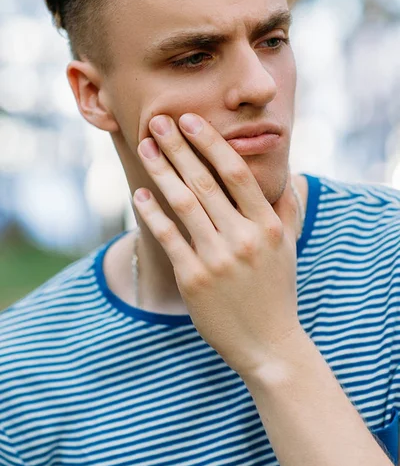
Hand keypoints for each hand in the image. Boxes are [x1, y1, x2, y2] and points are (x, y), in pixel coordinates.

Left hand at [133, 113, 299, 378]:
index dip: (211, 143)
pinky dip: (152, 213)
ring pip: (183, 203)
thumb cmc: (277, 291)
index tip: (191, 120)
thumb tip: (292, 176)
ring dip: (161, 171)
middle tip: (158, 122)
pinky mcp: (194, 279)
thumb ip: (289, 209)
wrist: (268, 344)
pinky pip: (168, 237)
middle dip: (178, 147)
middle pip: (204, 181)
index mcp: (266, 225)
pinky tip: (140, 194)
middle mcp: (242, 238)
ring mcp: (216, 259)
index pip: (236, 172)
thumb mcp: (289, 248)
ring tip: (145, 148)